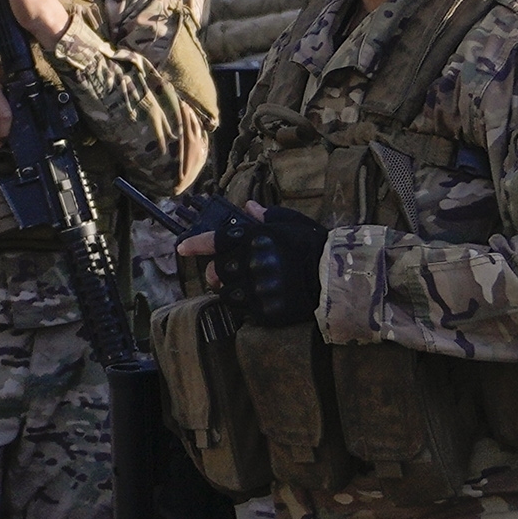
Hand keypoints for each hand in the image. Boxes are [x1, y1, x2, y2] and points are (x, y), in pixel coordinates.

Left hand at [195, 200, 332, 329]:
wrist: (336, 278)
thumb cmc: (313, 246)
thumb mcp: (291, 223)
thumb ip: (267, 216)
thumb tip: (247, 208)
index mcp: (255, 238)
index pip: (215, 240)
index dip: (195, 244)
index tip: (181, 247)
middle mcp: (251, 263)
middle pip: (217, 270)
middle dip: (217, 272)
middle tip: (223, 274)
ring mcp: (256, 289)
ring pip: (227, 293)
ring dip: (230, 290)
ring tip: (242, 287)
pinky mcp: (265, 311)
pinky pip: (244, 311)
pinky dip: (247, 306)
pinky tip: (258, 300)